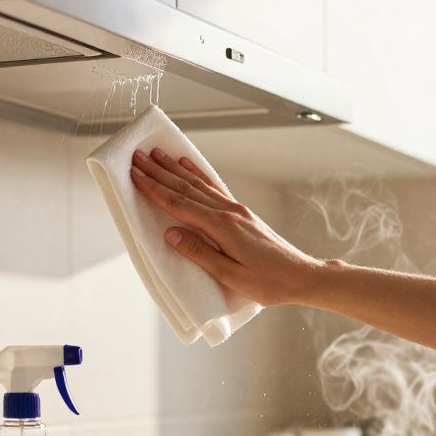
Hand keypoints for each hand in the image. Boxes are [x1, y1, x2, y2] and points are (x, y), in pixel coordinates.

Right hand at [129, 147, 324, 305]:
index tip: (135, 174)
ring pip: (199, 184)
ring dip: (175, 168)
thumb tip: (171, 234)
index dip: (154, 189)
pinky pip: (214, 188)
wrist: (301, 275)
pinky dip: (198, 174)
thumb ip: (200, 253)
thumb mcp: (231, 275)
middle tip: (137, 157)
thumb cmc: (268, 282)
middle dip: (159, 172)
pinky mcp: (242, 213)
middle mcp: (228, 212)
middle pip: (186, 188)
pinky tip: (189, 166)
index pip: (179, 204)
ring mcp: (236, 210)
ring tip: (157, 154)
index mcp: (222, 227)